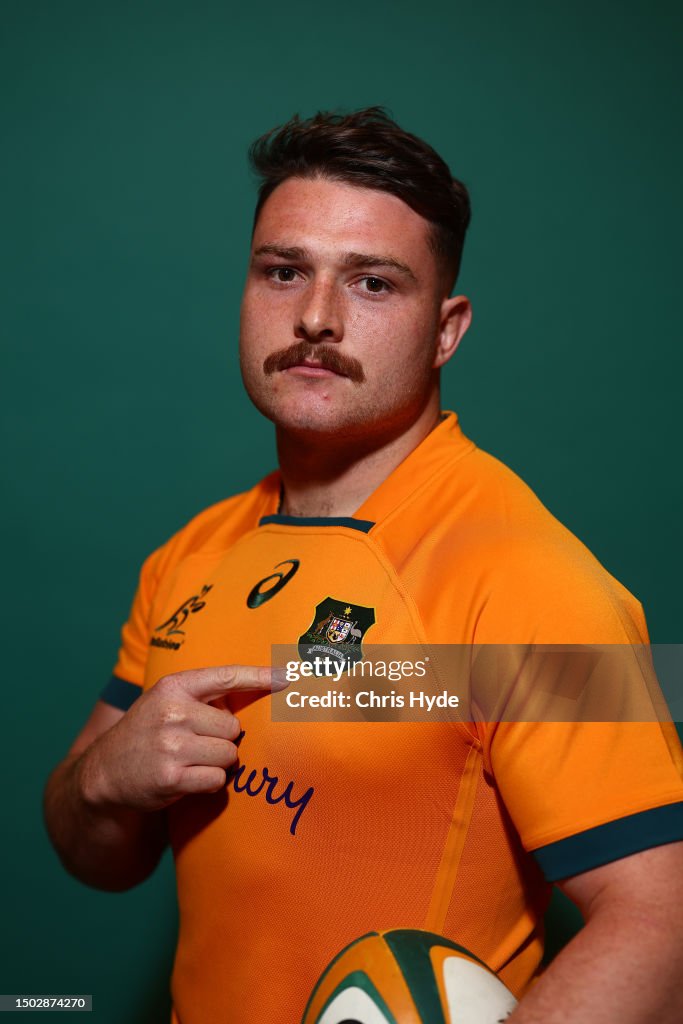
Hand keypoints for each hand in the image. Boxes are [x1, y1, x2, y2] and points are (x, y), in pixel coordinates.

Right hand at [78, 665, 284, 812]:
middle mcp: (172, 712)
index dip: (259, 677)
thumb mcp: (165, 702)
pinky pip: (217, 779)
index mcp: (173, 687)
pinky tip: (187, 779)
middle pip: (234, 726)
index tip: (287, 677)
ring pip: (229, 754)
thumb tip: (258, 690)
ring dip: (218, 762)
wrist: (103, 773)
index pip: (226, 677)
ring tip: (191, 761)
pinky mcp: (171, 777)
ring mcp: (171, 745)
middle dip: (224, 739)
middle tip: (198, 744)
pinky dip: (209, 783)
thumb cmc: (146, 733)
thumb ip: (203, 696)